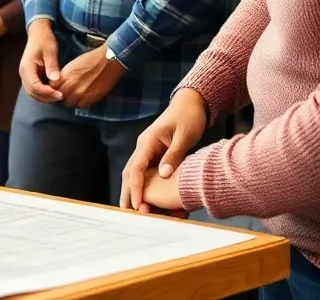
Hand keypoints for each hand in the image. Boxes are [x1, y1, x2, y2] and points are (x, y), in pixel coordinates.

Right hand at [19, 20, 61, 102]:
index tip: (59, 94)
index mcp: (27, 67)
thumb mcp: (50, 51)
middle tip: (61, 97)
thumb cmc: (44, 41)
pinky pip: (35, 89)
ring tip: (58, 96)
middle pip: (32, 92)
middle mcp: (23, 74)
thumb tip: (55, 81)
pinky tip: (54, 92)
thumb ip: (52, 66)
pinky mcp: (30, 77)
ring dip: (44, 97)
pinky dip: (43, 93)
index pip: (34, 86)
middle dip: (46, 97)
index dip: (46, 92)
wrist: (38, 34)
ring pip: (33, 93)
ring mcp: (26, 76)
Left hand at [56, 44, 125, 108]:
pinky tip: (85, 96)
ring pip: (70, 104)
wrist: (109, 60)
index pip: (53, 88)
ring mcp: (81, 94)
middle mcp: (71, 86)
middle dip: (62, 96)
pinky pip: (82, 106)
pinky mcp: (92, 98)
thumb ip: (65, 76)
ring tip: (77, 95)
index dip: (55, 89)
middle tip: (67, 93)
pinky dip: (82, 102)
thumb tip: (60, 83)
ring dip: (72, 100)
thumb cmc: (91, 59)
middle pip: (60, 98)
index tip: (58, 88)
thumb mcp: (73, 65)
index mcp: (66, 76)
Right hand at [121, 88, 207, 209]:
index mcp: (148, 141)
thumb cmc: (189, 117)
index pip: (136, 168)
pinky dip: (145, 187)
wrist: (191, 103)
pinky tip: (149, 200)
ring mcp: (147, 151)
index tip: (139, 205)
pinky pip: (146, 173)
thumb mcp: (184, 136)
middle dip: (128, 193)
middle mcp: (143, 147)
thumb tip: (164, 175)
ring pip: (136, 174)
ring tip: (135, 212)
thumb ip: (174, 155)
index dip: (136, 188)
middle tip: (129, 214)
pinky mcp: (154, 154)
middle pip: (130, 173)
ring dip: (134, 192)